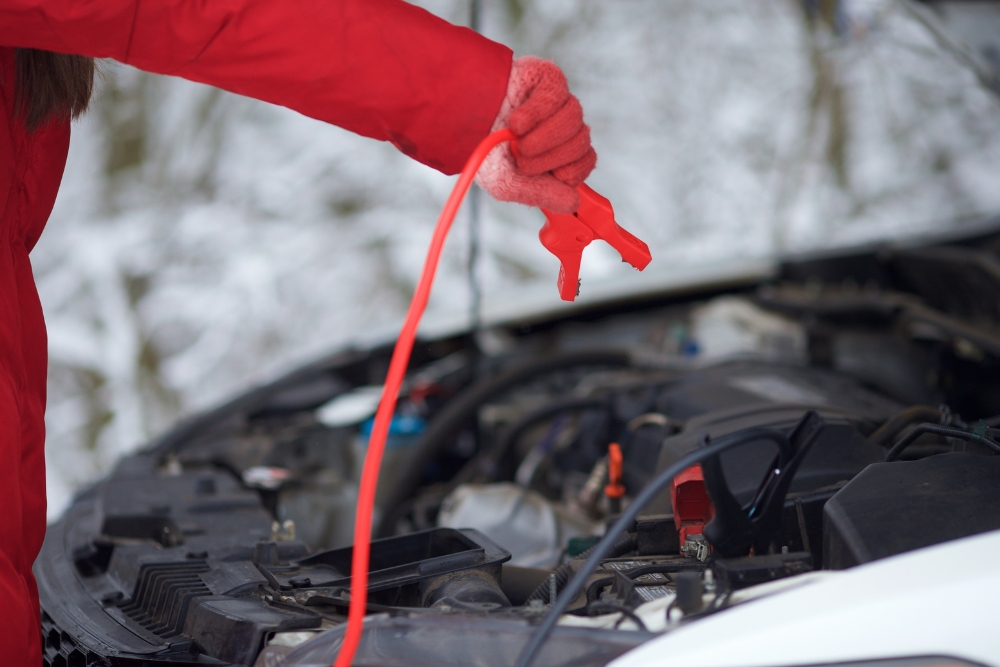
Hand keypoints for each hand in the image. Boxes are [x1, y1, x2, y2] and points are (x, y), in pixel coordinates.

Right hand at [476, 57, 596, 213]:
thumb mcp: (506, 183)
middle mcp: (559, 125)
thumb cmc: (479, 151)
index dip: (573, 170)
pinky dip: (537, 112)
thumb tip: (574, 202)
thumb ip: (540, 194)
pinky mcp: (546, 78)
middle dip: (552, 157)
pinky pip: (557, 94)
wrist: (456, 119)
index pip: (585, 160)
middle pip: (581, 141)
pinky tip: (516, 123)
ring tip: (517, 140)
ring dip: (545, 136)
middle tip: (523, 159)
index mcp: (556, 151)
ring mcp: (555, 100)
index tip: (554, 175)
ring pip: (573, 118)